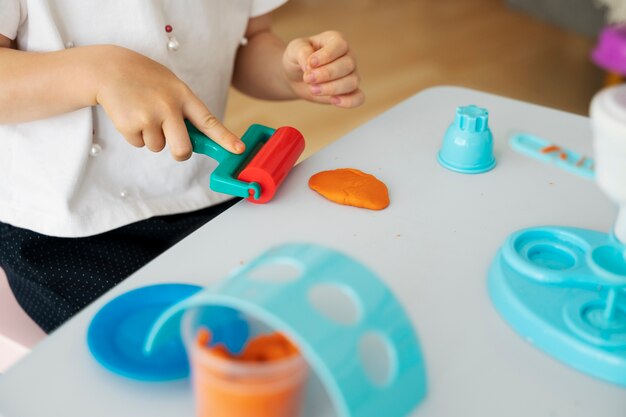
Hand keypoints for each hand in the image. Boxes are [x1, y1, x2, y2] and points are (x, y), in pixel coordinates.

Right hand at [95, 46, 243, 160]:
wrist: (109, 69)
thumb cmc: (146, 80)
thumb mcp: (171, 87)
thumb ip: (185, 112)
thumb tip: (195, 144)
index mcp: (183, 96)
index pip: (209, 122)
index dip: (225, 138)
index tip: (238, 150)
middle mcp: (169, 107)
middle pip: (182, 149)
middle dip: (179, 152)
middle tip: (172, 142)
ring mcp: (149, 117)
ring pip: (158, 147)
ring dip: (151, 136)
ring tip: (142, 111)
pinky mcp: (130, 125)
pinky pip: (139, 144)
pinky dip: (134, 135)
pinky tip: (130, 114)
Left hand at [283, 31, 364, 107]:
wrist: (295, 76)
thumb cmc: (297, 58)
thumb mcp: (294, 49)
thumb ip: (303, 53)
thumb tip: (311, 66)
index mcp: (336, 40)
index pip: (340, 46)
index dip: (326, 56)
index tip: (310, 64)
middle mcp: (347, 56)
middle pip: (347, 65)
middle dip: (327, 74)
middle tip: (308, 79)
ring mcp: (351, 74)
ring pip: (352, 82)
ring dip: (332, 88)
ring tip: (313, 90)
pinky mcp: (349, 92)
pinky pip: (358, 98)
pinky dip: (349, 102)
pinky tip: (333, 101)